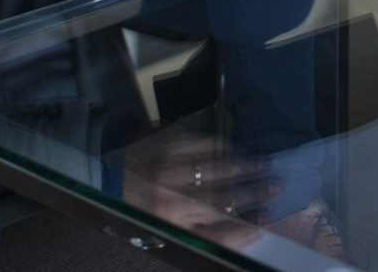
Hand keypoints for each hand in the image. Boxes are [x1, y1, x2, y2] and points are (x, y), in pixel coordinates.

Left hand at [118, 123, 275, 249]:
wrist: (101, 174)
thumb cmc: (133, 206)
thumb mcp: (160, 230)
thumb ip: (197, 234)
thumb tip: (235, 232)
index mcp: (170, 225)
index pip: (217, 232)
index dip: (245, 228)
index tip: (264, 221)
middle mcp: (172, 198)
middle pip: (224, 197)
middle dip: (255, 193)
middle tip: (276, 189)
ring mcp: (172, 167)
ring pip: (218, 168)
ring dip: (246, 167)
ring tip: (266, 166)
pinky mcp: (168, 143)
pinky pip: (204, 144)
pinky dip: (224, 147)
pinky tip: (237, 150)